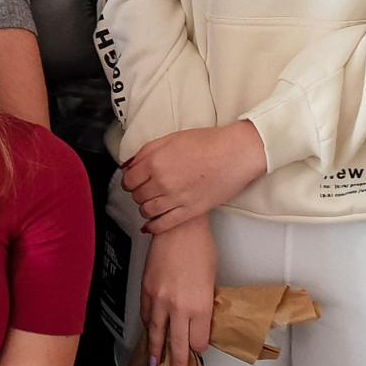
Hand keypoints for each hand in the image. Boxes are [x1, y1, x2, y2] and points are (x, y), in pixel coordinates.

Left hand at [122, 120, 266, 233]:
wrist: (236, 153)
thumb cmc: (208, 143)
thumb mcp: (171, 138)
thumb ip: (146, 151)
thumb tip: (128, 164)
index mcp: (155, 162)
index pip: (129, 180)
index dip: (129, 181)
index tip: (132, 182)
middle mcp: (162, 182)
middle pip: (137, 196)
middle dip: (138, 193)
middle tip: (144, 190)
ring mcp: (176, 198)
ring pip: (147, 211)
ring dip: (145, 208)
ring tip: (151, 203)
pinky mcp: (190, 211)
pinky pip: (163, 224)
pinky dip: (153, 226)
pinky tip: (151, 225)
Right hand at [141, 217, 216, 365]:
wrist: (178, 228)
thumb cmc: (200, 247)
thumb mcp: (211, 280)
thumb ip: (204, 304)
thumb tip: (198, 320)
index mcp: (200, 306)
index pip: (198, 341)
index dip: (199, 348)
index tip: (199, 349)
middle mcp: (178, 307)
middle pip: (177, 345)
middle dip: (178, 363)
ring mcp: (159, 299)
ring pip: (156, 334)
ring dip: (156, 351)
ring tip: (155, 364)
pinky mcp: (146, 290)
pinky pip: (145, 315)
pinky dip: (147, 326)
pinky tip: (149, 332)